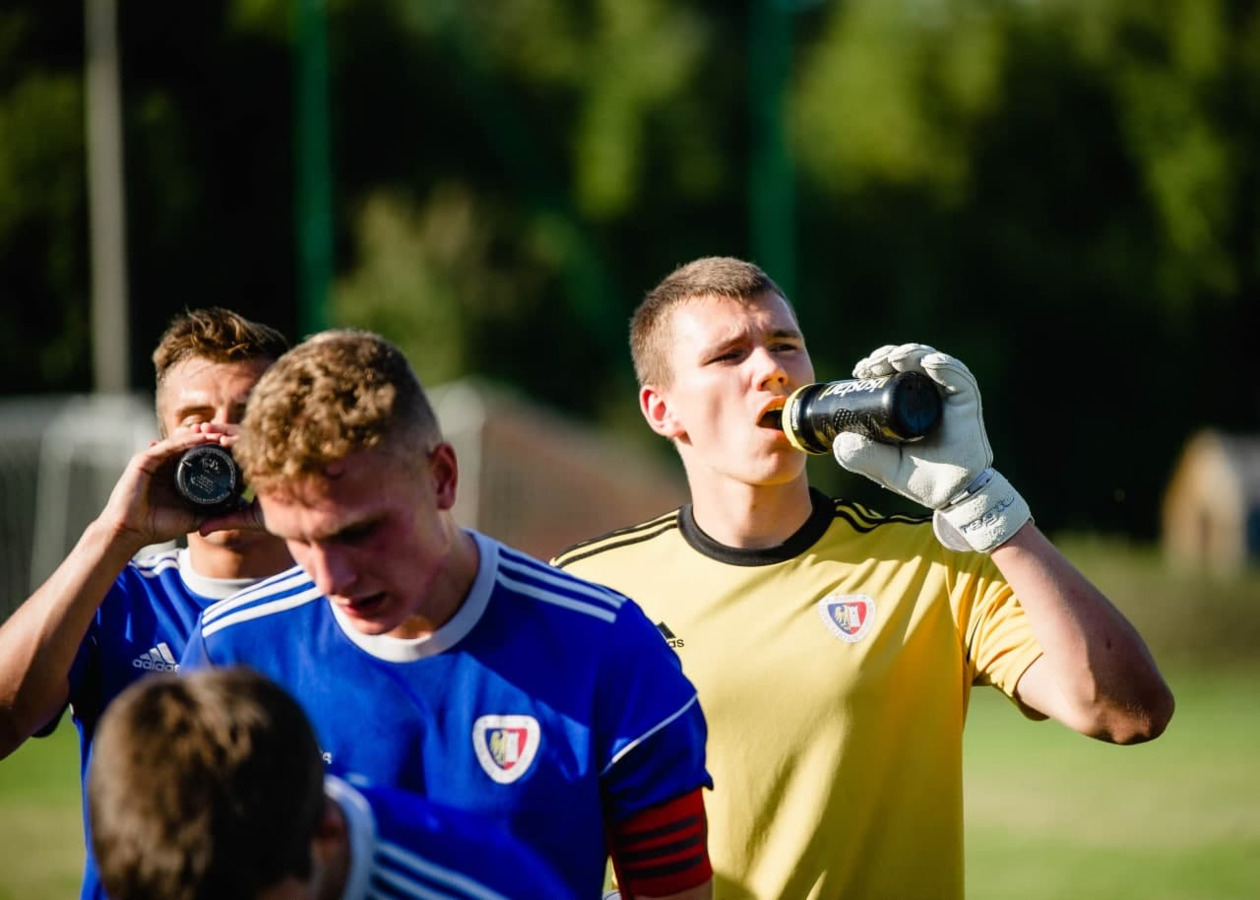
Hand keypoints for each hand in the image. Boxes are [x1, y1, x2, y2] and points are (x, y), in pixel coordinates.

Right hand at [98, 429, 232, 552]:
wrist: (130, 532)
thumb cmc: (156, 527)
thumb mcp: (191, 518)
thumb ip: (210, 513)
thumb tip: (236, 509)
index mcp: (173, 476)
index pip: (196, 457)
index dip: (214, 452)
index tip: (234, 449)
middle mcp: (163, 465)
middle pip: (189, 446)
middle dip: (209, 440)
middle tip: (230, 435)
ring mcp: (152, 461)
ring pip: (179, 443)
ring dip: (200, 437)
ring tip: (220, 433)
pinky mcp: (142, 460)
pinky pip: (166, 447)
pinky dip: (184, 441)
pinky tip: (201, 438)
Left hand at [832, 342, 1030, 552]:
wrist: (948, 497)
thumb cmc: (917, 479)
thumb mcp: (880, 467)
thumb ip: (859, 456)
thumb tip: (839, 441)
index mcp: (906, 403)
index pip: (891, 372)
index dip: (876, 364)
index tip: (860, 370)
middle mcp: (927, 395)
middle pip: (910, 363)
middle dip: (889, 356)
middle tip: (872, 364)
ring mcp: (948, 397)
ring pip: (932, 362)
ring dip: (912, 354)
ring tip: (894, 358)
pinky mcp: (968, 403)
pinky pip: (959, 378)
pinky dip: (945, 366)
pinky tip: (929, 362)